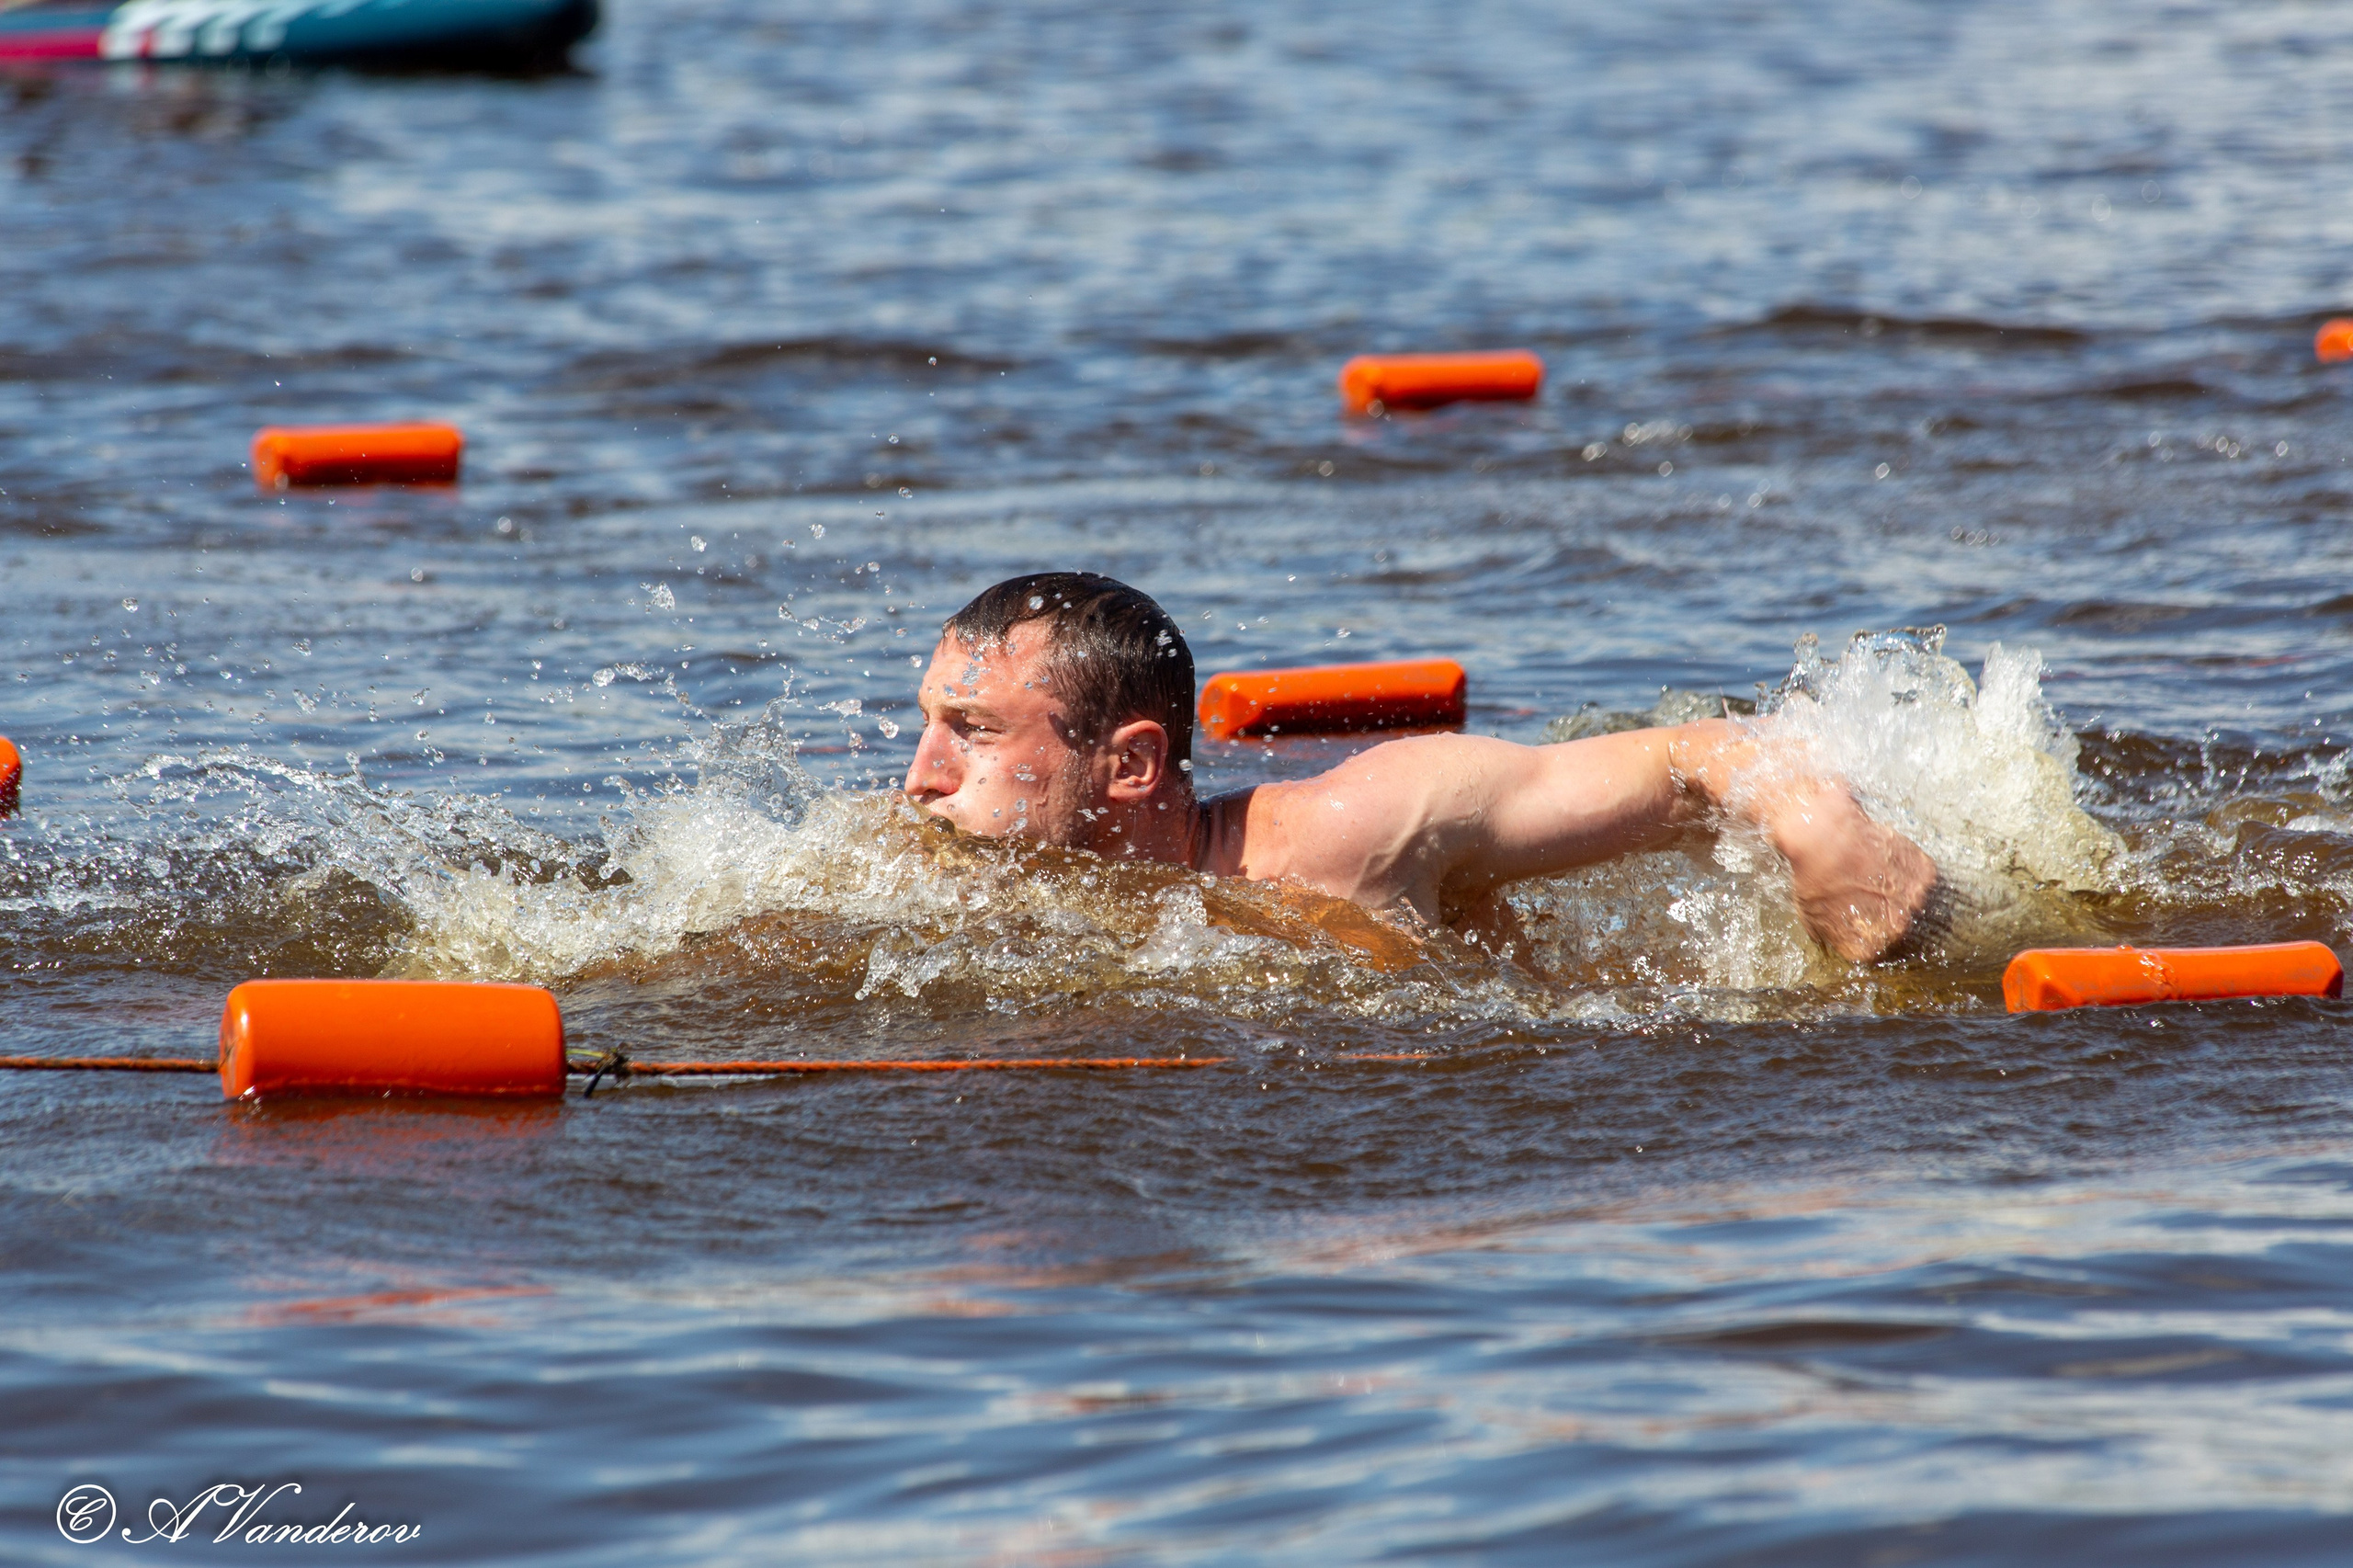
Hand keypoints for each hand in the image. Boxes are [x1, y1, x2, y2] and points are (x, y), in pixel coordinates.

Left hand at [1773, 783, 1940, 961]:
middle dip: (1885, 916)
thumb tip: (1832, 940)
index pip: (1874, 950)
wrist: (1828, 838)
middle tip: (1871, 896)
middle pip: (1899, 930)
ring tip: (1880, 878)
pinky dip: (1909, 874)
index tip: (1860, 919)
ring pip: (1913, 906)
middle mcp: (1898, 930)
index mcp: (1869, 947)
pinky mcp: (1925, 875)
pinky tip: (1889, 863)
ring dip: (1901, 896)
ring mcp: (1915, 902)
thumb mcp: (1810, 917)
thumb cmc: (1815, 877)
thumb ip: (1829, 936)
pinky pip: (1921, 880)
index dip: (1865, 933)